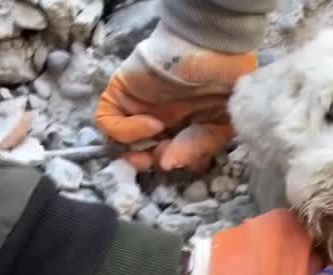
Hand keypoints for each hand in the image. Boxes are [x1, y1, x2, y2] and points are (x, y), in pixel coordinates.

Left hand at [95, 23, 256, 172]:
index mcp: (185, 126)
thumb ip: (198, 148)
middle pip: (144, 153)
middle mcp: (160, 119)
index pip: (172, 156)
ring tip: (156, 148)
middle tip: (166, 159)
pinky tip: (152, 124)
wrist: (211, 51)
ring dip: (136, 153)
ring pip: (121, 143)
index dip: (175, 164)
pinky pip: (108, 121)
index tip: (185, 162)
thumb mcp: (222, 125)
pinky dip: (126, 131)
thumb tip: (167, 165)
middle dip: (154, 162)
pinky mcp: (120, 94)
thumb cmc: (224, 85)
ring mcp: (138, 108)